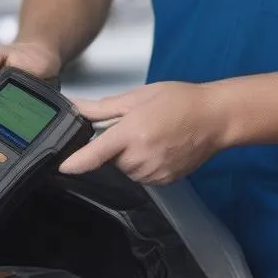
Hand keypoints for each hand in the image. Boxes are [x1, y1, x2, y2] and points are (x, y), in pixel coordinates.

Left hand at [58, 82, 230, 183]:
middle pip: (109, 159)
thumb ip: (103, 107)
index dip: (75, 162)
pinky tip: (158, 147)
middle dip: (114, 145)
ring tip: (150, 134)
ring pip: (125, 168)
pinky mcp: (164, 180)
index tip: (61, 166)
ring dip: (128, 155)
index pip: (95, 154)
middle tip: (133, 126)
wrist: (216, 118)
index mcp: (132, 133)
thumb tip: (76, 107)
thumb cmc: (181, 101)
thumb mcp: (138, 97)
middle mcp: (142, 157)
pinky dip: (143, 163)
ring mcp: (154, 172)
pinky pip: (141, 175)